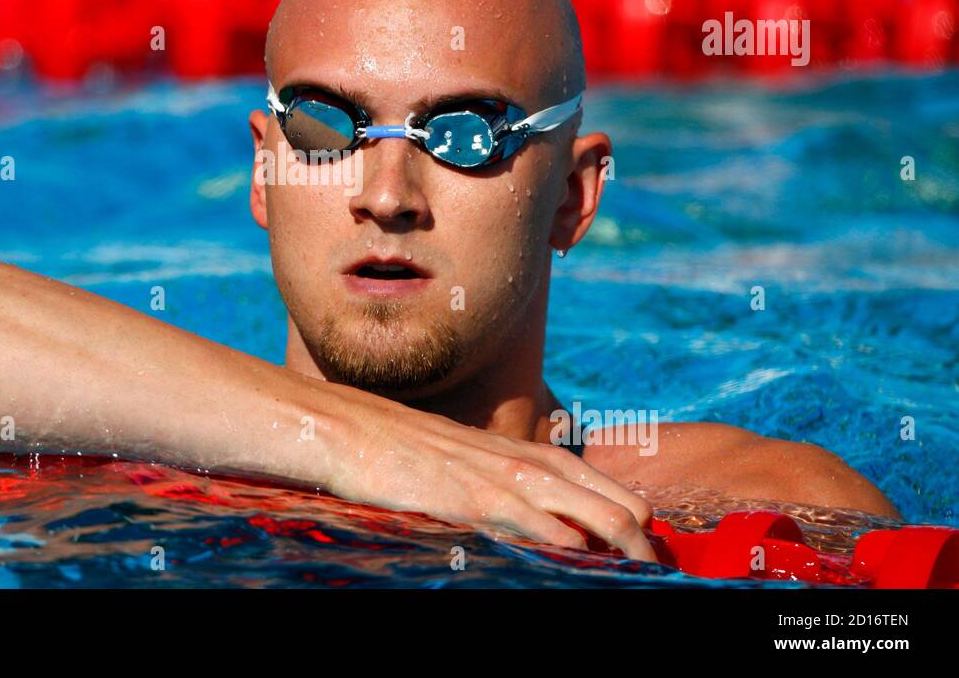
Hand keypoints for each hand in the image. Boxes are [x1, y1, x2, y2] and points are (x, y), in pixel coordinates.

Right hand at [325, 396, 656, 561]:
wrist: (363, 433)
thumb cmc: (419, 454)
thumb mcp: (482, 466)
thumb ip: (519, 488)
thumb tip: (552, 528)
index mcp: (540, 457)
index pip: (617, 496)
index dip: (636, 532)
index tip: (641, 562)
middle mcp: (536, 467)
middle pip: (622, 511)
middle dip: (643, 550)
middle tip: (648, 575)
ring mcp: (511, 484)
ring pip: (600, 519)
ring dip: (622, 554)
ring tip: (631, 577)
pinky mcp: (481, 503)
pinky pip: (543, 531)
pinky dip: (570, 553)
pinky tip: (578, 567)